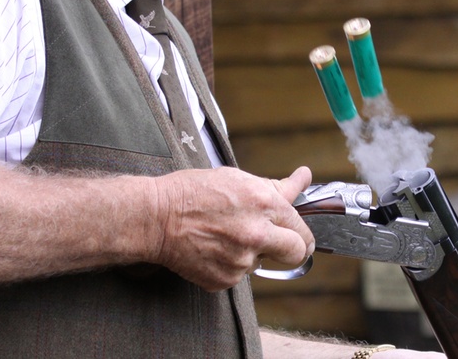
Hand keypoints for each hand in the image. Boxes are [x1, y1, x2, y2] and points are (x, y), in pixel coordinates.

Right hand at [150, 166, 314, 290]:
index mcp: (264, 204)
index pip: (301, 229)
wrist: (155, 217)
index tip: (297, 233)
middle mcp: (257, 234)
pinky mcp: (225, 280)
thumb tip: (302, 177)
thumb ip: (273, 186)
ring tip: (224, 235)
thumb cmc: (191, 192)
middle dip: (291, 249)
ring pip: (261, 262)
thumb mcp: (235, 178)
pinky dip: (229, 264)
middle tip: (278, 244)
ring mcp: (241, 261)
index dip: (299, 231)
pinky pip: (238, 275)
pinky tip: (212, 247)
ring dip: (251, 252)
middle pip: (296, 253)